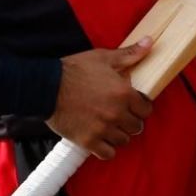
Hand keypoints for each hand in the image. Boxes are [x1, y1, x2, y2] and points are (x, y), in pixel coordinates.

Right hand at [46, 37, 155, 159]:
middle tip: (120, 116)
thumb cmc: (74, 70)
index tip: (133, 106)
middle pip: (136, 127)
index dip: (140, 108)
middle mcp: (117, 114)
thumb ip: (129, 54)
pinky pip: (108, 154)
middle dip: (130, 121)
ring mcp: (103, 129)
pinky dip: (106, 149)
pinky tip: (101, 140)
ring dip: (118, 135)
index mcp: (124, 94)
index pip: (146, 110)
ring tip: (109, 127)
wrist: (46, 87)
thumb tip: (150, 42)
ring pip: (123, 141)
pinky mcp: (88, 141)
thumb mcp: (103, 58)